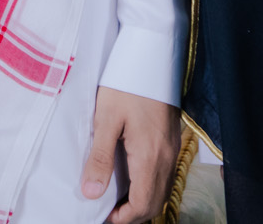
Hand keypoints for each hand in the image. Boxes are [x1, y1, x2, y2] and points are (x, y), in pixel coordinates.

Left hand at [80, 86, 180, 222]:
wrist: (151, 56)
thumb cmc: (127, 83)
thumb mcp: (106, 119)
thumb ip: (99, 158)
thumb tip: (91, 193)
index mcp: (150, 155)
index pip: (143, 204)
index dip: (123, 218)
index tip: (104, 216)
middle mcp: (166, 156)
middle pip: (156, 202)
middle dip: (133, 214)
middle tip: (109, 213)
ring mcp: (172, 148)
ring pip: (162, 189)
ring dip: (143, 201)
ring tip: (118, 199)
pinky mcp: (171, 139)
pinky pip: (165, 174)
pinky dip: (150, 186)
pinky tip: (132, 178)